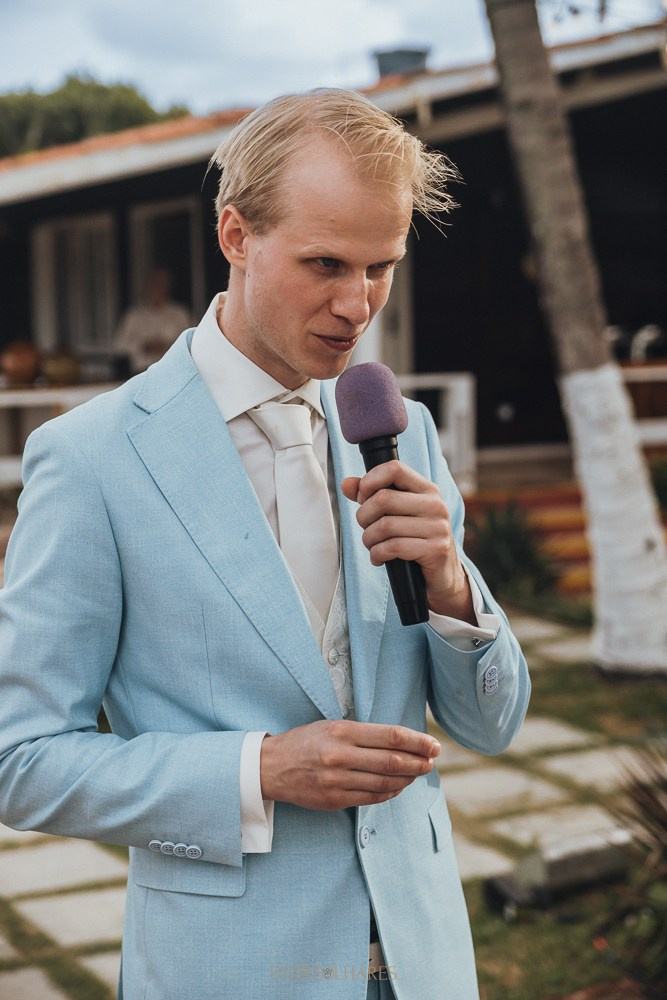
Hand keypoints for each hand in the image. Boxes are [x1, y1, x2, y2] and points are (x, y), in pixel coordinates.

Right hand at [260, 720, 439, 809]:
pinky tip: (398, 786)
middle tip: (432, 760)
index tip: (433, 744)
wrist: (270, 767)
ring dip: (407, 778)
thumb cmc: (306, 742)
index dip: (417, 741)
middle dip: (418, 761)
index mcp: (342, 731)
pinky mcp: (334, 800)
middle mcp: (340, 755)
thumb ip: (363, 734)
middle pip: (392, 761)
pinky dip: (390, 792)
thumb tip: (401, 741)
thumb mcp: (331, 726)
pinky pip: (371, 798)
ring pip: (385, 782)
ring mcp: (337, 780)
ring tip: (418, 773)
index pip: (390, 736)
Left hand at [341, 461, 474, 621]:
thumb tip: (347, 484)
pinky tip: (379, 558)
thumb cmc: (415, 540)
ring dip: (369, 539)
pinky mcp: (435, 550)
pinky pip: (393, 547)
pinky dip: (377, 554)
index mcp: (426, 489)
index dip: (370, 481)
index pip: (394, 468)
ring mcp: (437, 527)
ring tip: (372, 545)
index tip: (363, 497)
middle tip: (366, 528)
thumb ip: (371, 496)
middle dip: (364, 516)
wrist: (443, 574)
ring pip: (384, 525)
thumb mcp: (396, 514)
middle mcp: (435, 504)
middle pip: (383, 498)